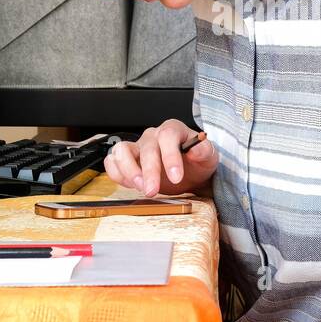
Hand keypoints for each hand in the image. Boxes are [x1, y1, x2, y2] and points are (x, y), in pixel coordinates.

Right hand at [103, 118, 218, 196]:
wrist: (189, 174)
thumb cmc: (196, 163)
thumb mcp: (208, 158)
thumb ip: (204, 151)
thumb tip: (196, 149)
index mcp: (173, 130)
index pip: (168, 136)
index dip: (170, 156)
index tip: (176, 177)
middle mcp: (153, 136)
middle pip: (146, 148)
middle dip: (148, 172)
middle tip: (152, 191)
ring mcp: (137, 147)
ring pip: (122, 150)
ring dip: (128, 171)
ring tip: (139, 187)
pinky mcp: (127, 160)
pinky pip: (112, 162)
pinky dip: (117, 174)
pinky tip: (130, 184)